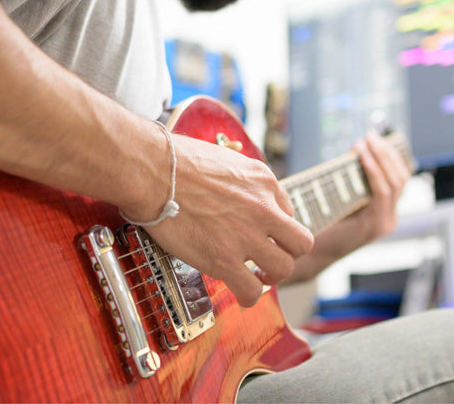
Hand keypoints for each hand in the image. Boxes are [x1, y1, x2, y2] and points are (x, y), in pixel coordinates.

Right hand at [133, 134, 313, 306]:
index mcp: (263, 181)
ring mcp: (245, 236)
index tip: (260, 233)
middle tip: (268, 258)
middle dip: (288, 254)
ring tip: (256, 277)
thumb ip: (239, 178)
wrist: (153, 171)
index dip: (275, 226)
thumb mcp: (224, 157)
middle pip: (300, 243)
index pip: (288, 211)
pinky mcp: (223, 259)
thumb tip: (235, 190)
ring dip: (271, 276)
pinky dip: (249, 296)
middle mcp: (262, 209)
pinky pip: (251, 290)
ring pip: (283, 268)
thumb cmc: (176, 160)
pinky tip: (240, 293)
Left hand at [283, 131, 412, 283]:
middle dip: (387, 153)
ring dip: (380, 158)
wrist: (309, 252)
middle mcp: (390, 218)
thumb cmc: (322, 222)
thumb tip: (358, 148)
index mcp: (385, 211)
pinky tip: (363, 158)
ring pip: (394, 184)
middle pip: (401, 178)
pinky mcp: (375, 226)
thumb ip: (353, 178)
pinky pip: (381, 194)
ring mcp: (385, 223)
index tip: (376, 139)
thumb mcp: (343, 196)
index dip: (392, 156)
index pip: (400, 179)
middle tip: (371, 135)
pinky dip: (374, 173)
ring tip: (366, 142)